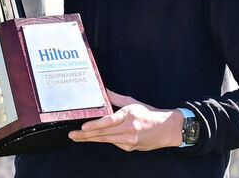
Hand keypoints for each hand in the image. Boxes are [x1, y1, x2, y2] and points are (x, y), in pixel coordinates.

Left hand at [68, 90, 183, 151]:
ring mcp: (129, 140)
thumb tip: (103, 90)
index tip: (83, 126)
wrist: (166, 129)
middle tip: (73, 134)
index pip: (109, 121)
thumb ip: (116, 98)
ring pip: (105, 140)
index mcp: (129, 115)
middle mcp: (129, 128)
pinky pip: (113, 143)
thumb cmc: (150, 114)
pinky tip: (95, 138)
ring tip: (78, 137)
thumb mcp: (133, 102)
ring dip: (90, 139)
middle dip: (85, 134)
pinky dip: (104, 140)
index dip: (95, 124)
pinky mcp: (129, 148)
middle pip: (103, 133)